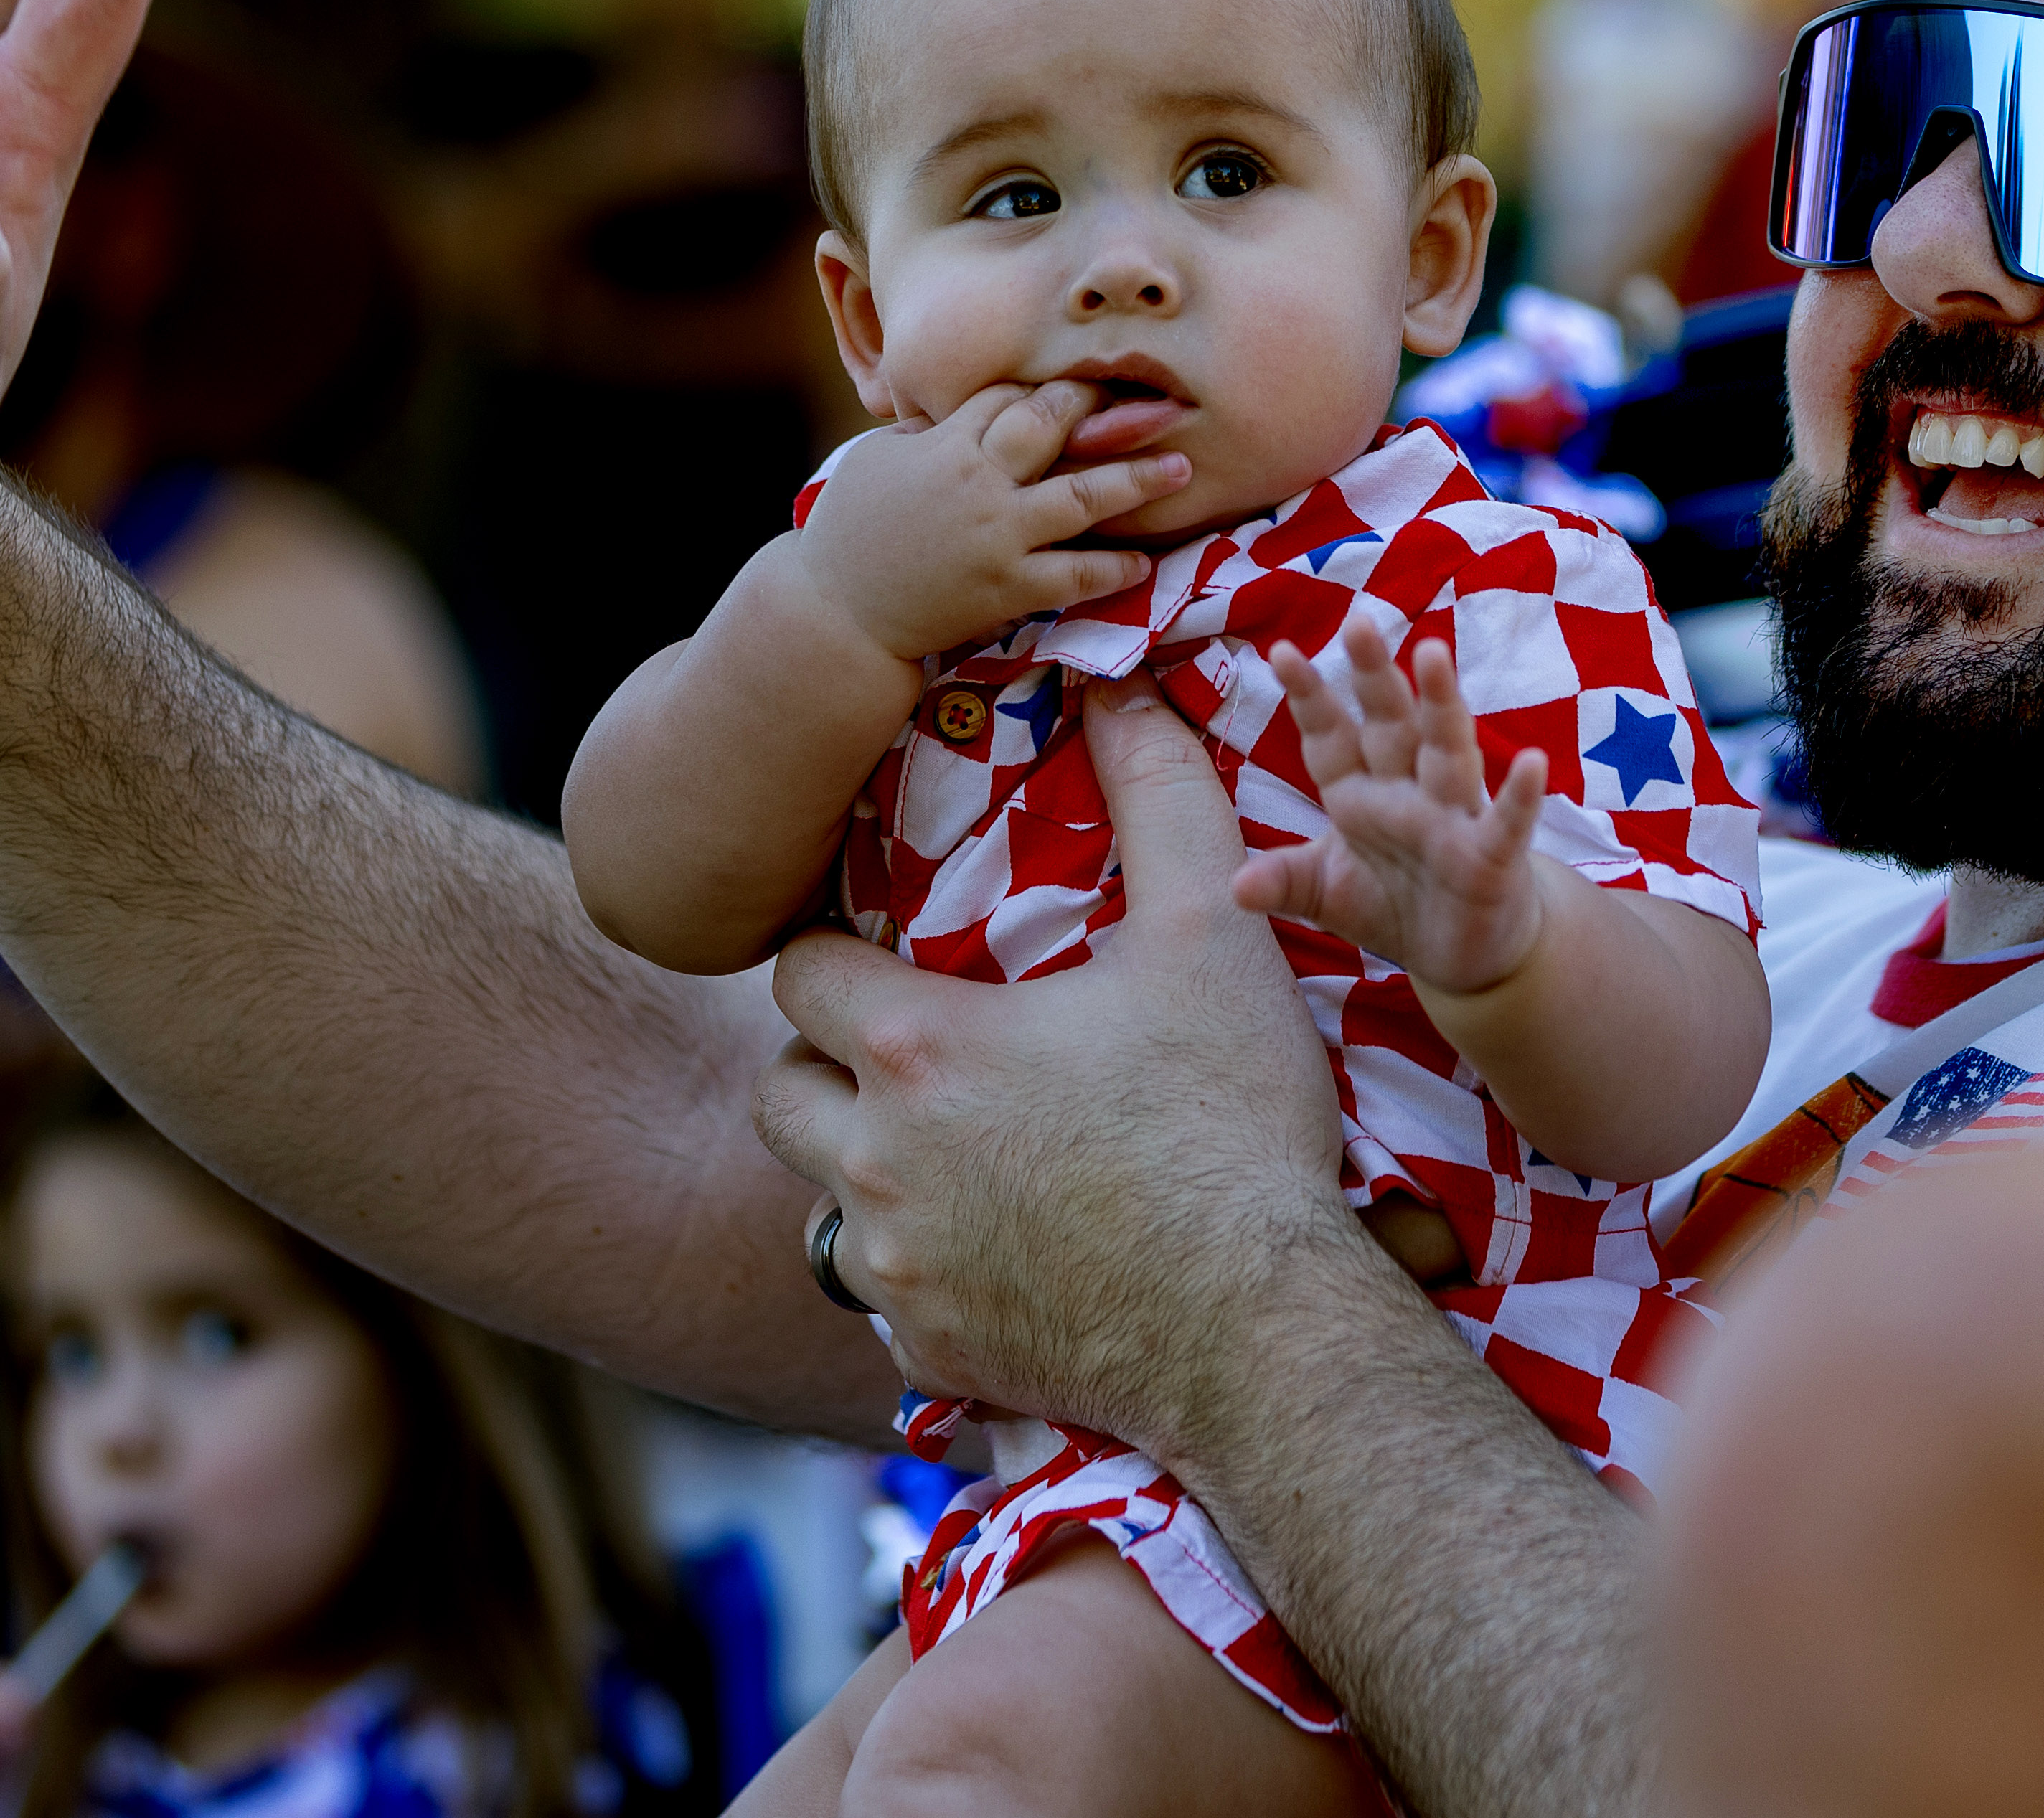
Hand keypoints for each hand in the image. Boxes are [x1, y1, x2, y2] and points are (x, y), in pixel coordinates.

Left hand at [754, 681, 1346, 1445]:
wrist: (1264, 1329)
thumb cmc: (1233, 1122)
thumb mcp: (1213, 936)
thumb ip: (1160, 796)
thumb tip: (1122, 687)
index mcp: (917, 1050)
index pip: (798, 974)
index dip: (838, 957)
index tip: (891, 961)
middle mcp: (873, 1163)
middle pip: (779, 1091)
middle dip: (829, 1069)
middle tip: (916, 1060)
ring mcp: (894, 1272)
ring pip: (819, 1206)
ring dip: (865, 1173)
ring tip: (955, 1155)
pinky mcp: (929, 1355)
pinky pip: (884, 1304)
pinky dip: (923, 1274)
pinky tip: (1003, 1252)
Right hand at [797, 380, 1189, 659]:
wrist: (838, 612)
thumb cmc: (850, 530)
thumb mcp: (878, 458)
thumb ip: (927, 430)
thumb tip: (962, 403)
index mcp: (945, 444)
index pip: (1008, 396)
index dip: (1050, 384)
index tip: (1090, 374)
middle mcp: (979, 483)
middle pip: (1051, 427)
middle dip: (1099, 406)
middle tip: (1151, 397)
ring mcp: (998, 537)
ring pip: (1081, 497)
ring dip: (1137, 481)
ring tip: (1182, 467)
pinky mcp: (1008, 588)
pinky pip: (1074, 575)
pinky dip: (1112, 569)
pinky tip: (1144, 563)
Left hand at [1234, 618, 1549, 994]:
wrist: (1463, 952)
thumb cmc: (1393, 904)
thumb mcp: (1328, 894)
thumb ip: (1286, 881)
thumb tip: (1235, 888)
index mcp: (1358, 792)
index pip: (1331, 736)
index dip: (1309, 696)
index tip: (1279, 650)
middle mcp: (1406, 790)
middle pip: (1389, 723)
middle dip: (1374, 675)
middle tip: (1357, 622)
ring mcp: (1452, 817)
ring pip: (1446, 750)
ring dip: (1441, 704)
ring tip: (1433, 654)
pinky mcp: (1493, 856)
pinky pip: (1506, 822)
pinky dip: (1520, 795)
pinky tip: (1531, 763)